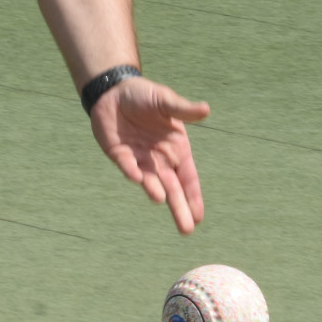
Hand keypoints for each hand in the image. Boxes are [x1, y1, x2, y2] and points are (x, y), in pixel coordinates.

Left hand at [90, 77, 208, 233]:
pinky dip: (132, 171)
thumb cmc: (145, 96)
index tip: (199, 217)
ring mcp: (139, 159)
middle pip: (172, 189)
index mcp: (176, 150)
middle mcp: (160, 159)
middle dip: (179, 208)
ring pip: (150, 182)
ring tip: (161, 199)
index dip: (193, 197)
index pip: (188, 179)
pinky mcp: (119, 154)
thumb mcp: (166, 101)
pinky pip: (127, 166)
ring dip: (155, 190)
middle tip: (186, 229)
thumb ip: (183, 109)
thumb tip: (206, 109)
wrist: (115, 91)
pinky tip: (137, 178)